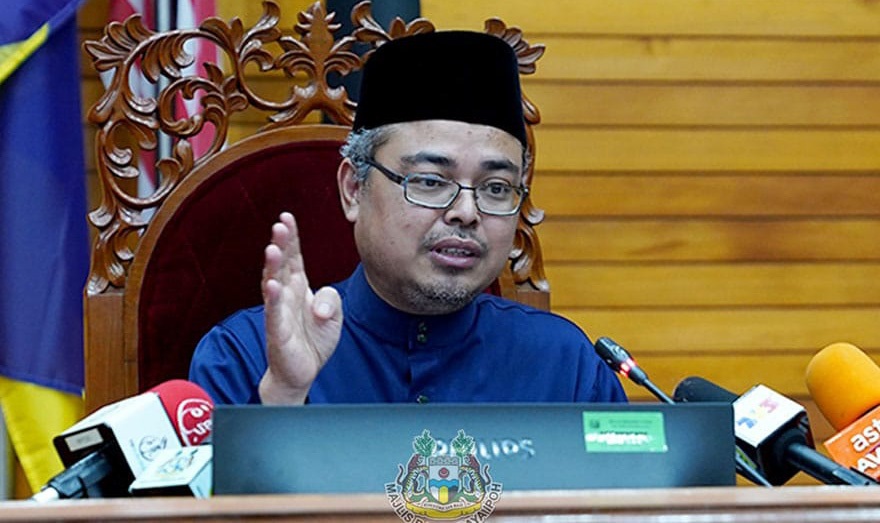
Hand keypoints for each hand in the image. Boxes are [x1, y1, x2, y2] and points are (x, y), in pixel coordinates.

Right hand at [258, 212, 342, 403]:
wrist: (302, 371)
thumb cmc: (314, 338)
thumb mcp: (334, 314)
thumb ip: (331, 300)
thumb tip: (319, 308)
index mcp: (298, 285)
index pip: (293, 256)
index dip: (290, 237)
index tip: (286, 217)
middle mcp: (286, 294)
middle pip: (281, 265)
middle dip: (280, 244)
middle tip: (279, 226)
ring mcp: (279, 312)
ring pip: (273, 284)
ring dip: (272, 267)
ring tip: (273, 249)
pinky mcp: (278, 332)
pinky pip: (274, 313)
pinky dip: (273, 300)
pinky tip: (272, 285)